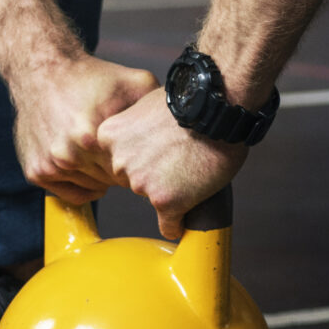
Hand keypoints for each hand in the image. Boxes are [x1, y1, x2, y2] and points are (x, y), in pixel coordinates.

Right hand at [7, 53, 158, 205]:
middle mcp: (67, 155)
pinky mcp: (35, 171)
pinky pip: (69, 194)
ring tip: (103, 152)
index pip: (131, 172)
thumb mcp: (134, 82)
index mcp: (91, 137)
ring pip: (92, 188)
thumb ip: (158, 107)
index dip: (139, 162)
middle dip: (121, 170)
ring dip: (101, 175)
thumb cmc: (91, 77)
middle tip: (123, 150)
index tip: (141, 150)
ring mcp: (49, 165)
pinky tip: (88, 166)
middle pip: (112, 182)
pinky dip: (81, 184)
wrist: (43, 70)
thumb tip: (186, 123)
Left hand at [99, 90, 250, 239]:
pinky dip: (178, 224)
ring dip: (168, 193)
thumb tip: (137, 140)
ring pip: (151, 199)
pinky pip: (169, 225)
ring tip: (190, 173)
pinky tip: (186, 217)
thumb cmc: (190, 102)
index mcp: (109, 138)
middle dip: (151, 175)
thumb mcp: (146, 105)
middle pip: (131, 181)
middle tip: (176, 161)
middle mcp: (119, 163)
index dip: (140, 158)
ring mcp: (141, 184)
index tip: (156, 154)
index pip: (116, 161)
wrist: (218, 109)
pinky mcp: (165, 201)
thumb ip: (133, 128)